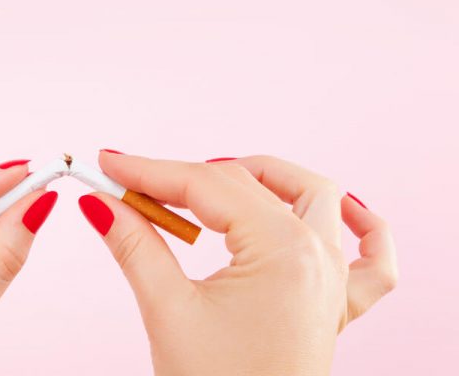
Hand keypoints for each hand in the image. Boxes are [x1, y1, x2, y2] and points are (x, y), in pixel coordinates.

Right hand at [78, 153, 396, 374]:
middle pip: (244, 185)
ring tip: (214, 183)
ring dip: (266, 179)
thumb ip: (135, 246)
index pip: (204, 185)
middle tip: (133, 188)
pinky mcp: (335, 305)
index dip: (149, 171)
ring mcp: (332, 280)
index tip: (110, 164)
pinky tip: (340, 209)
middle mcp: (316, 255)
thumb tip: (103, 205)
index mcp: (282, 250)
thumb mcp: (169, 310)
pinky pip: (371, 256)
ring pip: (314, 199)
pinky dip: (360, 225)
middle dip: (182, 179)